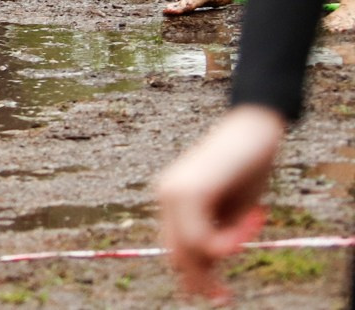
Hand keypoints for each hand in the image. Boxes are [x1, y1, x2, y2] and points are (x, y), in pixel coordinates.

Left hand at [157, 105, 284, 300]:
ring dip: (225, 250)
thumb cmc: (246, 168)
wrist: (254, 127)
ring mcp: (173, 191)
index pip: (174, 249)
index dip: (194, 276)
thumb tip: (207, 273)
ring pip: (189, 249)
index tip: (218, 296)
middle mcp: (166, 196)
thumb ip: (215, 236)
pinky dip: (229, 240)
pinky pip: (201, 238)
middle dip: (202, 280)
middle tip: (224, 298)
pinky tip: (253, 214)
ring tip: (253, 220)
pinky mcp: (190, 189)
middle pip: (176, 254)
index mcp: (172, 201)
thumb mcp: (230, 211)